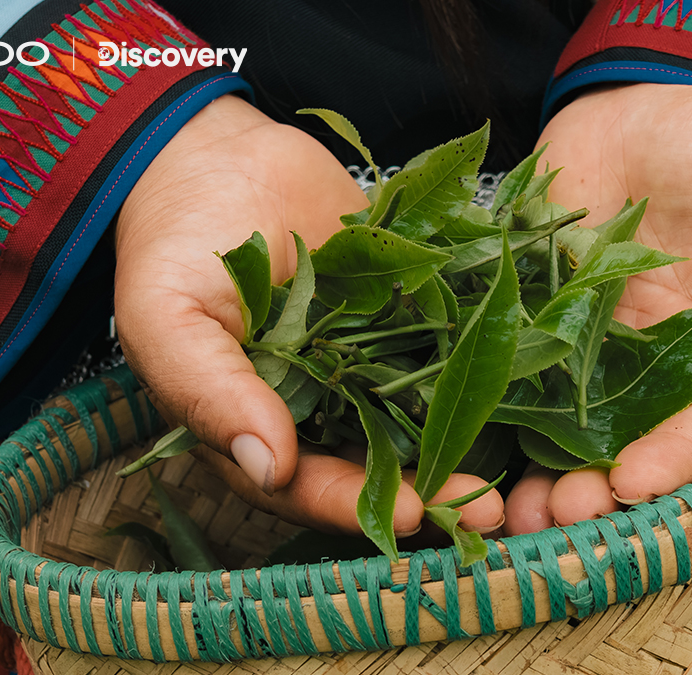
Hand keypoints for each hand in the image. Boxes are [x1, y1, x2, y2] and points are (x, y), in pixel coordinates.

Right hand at [115, 95, 503, 536]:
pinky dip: (477, 376)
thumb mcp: (168, 315)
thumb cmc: (178, 237)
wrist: (221, 155)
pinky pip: (438, 355)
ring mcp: (359, 364)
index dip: (352, 504)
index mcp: (249, 425)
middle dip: (427, 492)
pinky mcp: (398, 320)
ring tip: (514, 474)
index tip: (409, 512)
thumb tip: (269, 464)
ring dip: (461, 448)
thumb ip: (207, 390)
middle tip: (486, 511)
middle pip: (370, 468)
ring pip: (413, 422)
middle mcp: (310, 409)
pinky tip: (523, 391)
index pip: (301, 486)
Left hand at [503, 84, 691, 533]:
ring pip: (558, 431)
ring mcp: (586, 350)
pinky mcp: (529, 325)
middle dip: (593, 491)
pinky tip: (456, 455)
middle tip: (557, 519)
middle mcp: (654, 366)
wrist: (635, 107)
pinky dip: (483, 419)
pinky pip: (503, 379)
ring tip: (505, 514)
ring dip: (532, 476)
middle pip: (626, 446)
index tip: (635, 485)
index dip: (675, 460)